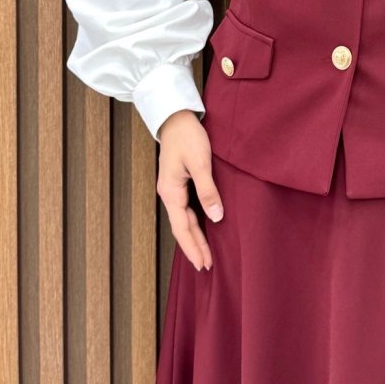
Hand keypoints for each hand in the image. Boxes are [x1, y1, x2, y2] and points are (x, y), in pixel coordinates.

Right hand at [155, 109, 224, 270]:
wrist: (175, 116)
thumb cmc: (187, 136)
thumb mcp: (200, 162)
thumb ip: (208, 191)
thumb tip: (215, 217)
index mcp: (171, 192)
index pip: (182, 228)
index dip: (193, 247)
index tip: (203, 264)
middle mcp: (169, 194)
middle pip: (181, 228)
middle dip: (193, 247)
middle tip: (206, 266)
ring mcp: (172, 189)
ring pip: (183, 220)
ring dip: (194, 237)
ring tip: (205, 254)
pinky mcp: (178, 182)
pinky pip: (185, 210)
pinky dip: (193, 223)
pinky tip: (201, 228)